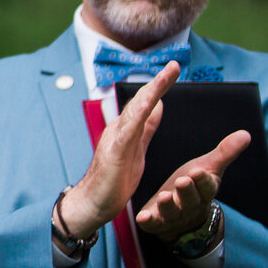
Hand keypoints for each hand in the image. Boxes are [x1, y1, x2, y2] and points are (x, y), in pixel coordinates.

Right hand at [58, 62, 248, 243]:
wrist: (93, 202)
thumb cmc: (113, 179)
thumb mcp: (137, 149)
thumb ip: (147, 127)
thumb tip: (158, 105)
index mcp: (126, 129)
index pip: (145, 103)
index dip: (159, 86)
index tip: (174, 69)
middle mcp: (119, 128)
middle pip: (140, 100)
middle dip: (158, 82)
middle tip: (174, 65)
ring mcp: (115, 139)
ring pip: (135, 110)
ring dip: (151, 91)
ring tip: (166, 76)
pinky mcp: (114, 152)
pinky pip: (129, 130)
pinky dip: (138, 115)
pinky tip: (148, 103)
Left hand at [135, 129, 251, 238]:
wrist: (182, 219)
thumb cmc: (193, 186)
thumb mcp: (207, 168)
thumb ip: (224, 153)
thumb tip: (246, 134)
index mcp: (203, 192)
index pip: (206, 187)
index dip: (203, 180)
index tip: (198, 171)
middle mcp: (190, 206)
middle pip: (190, 200)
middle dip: (187, 191)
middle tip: (183, 180)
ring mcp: (173, 217)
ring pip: (172, 212)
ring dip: (168, 205)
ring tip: (164, 196)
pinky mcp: (156, 224)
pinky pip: (152, 224)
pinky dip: (148, 221)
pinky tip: (142, 217)